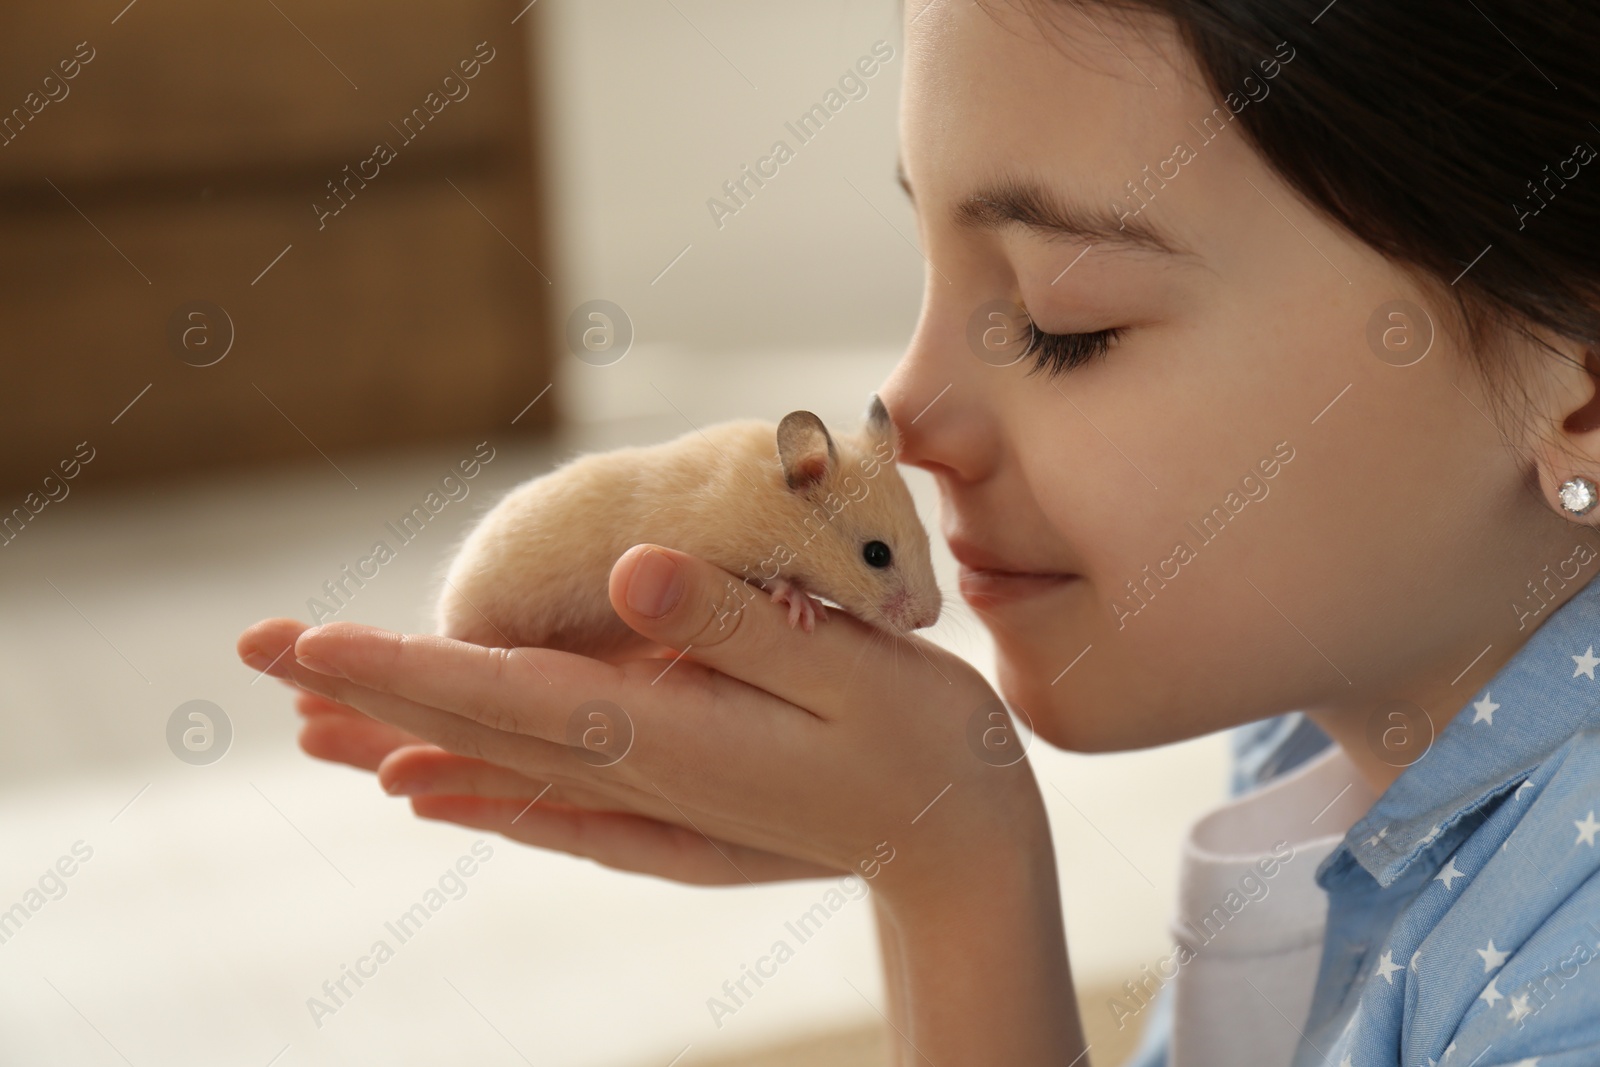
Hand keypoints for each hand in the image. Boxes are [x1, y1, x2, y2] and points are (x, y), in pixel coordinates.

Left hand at [237, 545, 1047, 907]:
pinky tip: (428, 791)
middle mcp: (638, 778)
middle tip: (259, 655)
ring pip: (493, 767)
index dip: (395, 665)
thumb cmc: (921, 738)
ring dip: (397, 740)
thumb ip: (735, 620)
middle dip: (362, 692)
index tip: (299, 646)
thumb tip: (630, 572)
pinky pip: (541, 802)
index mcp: (668, 734)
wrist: (960, 844)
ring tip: (311, 729)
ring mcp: (648, 804)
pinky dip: (472, 790)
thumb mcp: (847, 661)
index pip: (500, 694)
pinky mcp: (670, 812)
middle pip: (472, 731)